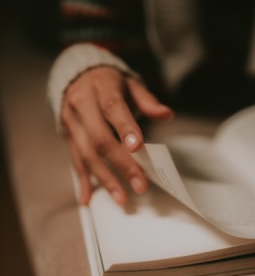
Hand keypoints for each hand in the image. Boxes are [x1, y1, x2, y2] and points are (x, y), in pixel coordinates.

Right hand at [61, 66, 172, 204]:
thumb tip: (166, 114)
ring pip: (86, 154)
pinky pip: (75, 161)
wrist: (76, 77)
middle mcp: (82, 105)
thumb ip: (147, 101)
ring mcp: (72, 122)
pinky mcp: (68, 137)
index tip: (138, 148)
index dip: (125, 128)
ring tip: (120, 197)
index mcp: (101, 87)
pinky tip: (87, 199)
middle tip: (139, 185)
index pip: (113, 108)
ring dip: (104, 178)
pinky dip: (83, 181)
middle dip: (121, 164)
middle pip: (99, 138)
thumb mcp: (130, 84)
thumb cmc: (109, 84)